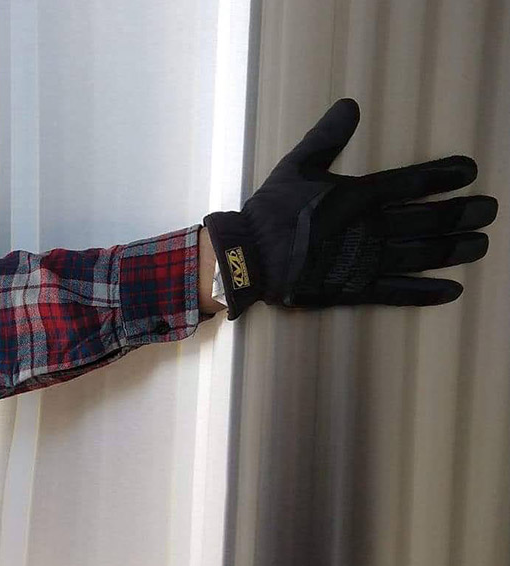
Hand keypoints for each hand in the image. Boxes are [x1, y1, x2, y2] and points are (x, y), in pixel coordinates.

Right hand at [204, 98, 497, 318]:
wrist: (247, 257)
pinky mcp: (353, 289)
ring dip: (454, 250)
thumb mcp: (296, 165)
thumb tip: (350, 104)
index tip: (469, 171)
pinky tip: (451, 290)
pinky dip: (425, 292)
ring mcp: (363, 261)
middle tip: (489, 210)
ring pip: (421, 255)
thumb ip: (327, 137)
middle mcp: (368, 228)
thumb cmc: (271, 210)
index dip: (444, 176)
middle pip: (427, 220)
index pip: (412, 183)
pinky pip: (396, 293)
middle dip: (462, 214)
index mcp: (357, 196)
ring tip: (480, 245)